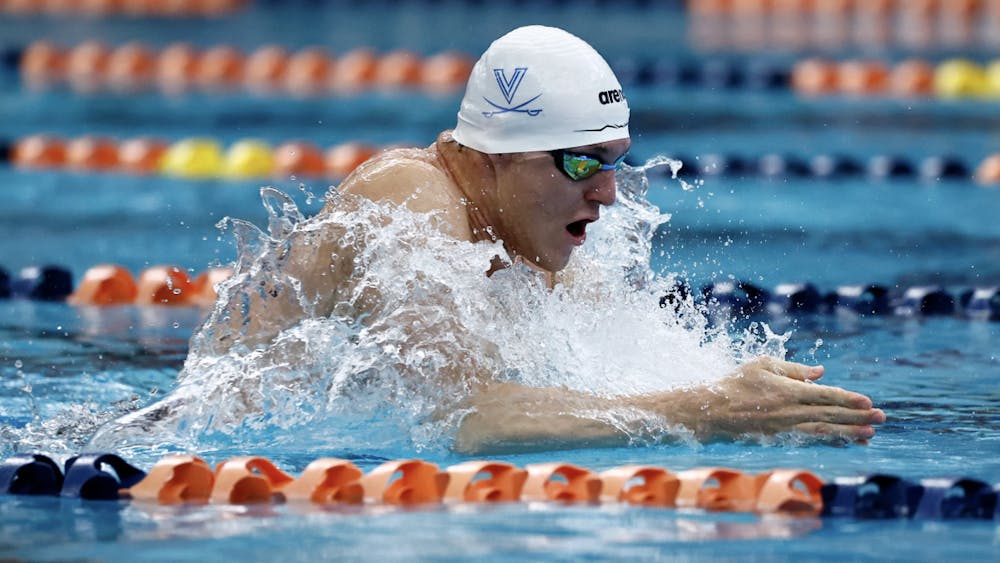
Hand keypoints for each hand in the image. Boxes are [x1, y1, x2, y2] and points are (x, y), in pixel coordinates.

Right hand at [672, 356, 885, 443]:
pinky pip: (809, 441)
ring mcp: (784, 427)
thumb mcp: (762, 365)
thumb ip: (793, 369)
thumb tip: (821, 373)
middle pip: (828, 414)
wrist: (710, 412)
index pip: (823, 395)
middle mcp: (788, 410)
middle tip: (881, 418)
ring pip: (822, 431)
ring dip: (848, 433)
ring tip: (870, 435)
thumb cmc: (734, 383)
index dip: (847, 398)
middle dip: (856, 417)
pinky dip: (829, 443)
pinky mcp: (778, 438)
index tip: (868, 401)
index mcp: (786, 389)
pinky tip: (844, 443)